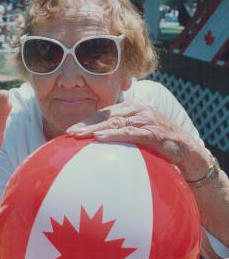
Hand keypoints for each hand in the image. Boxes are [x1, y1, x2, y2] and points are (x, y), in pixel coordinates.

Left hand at [66, 100, 208, 179]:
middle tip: (68, 133)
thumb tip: (99, 143)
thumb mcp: (139, 134)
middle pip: (106, 116)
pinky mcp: (153, 132)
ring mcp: (146, 119)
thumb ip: (122, 133)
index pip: (104, 112)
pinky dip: (113, 135)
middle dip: (86, 124)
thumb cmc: (160, 143)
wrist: (188, 151)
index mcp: (132, 107)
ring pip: (115, 123)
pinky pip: (129, 133)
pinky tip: (99, 138)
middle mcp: (138, 109)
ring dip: (95, 129)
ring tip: (78, 136)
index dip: (87, 120)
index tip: (70, 130)